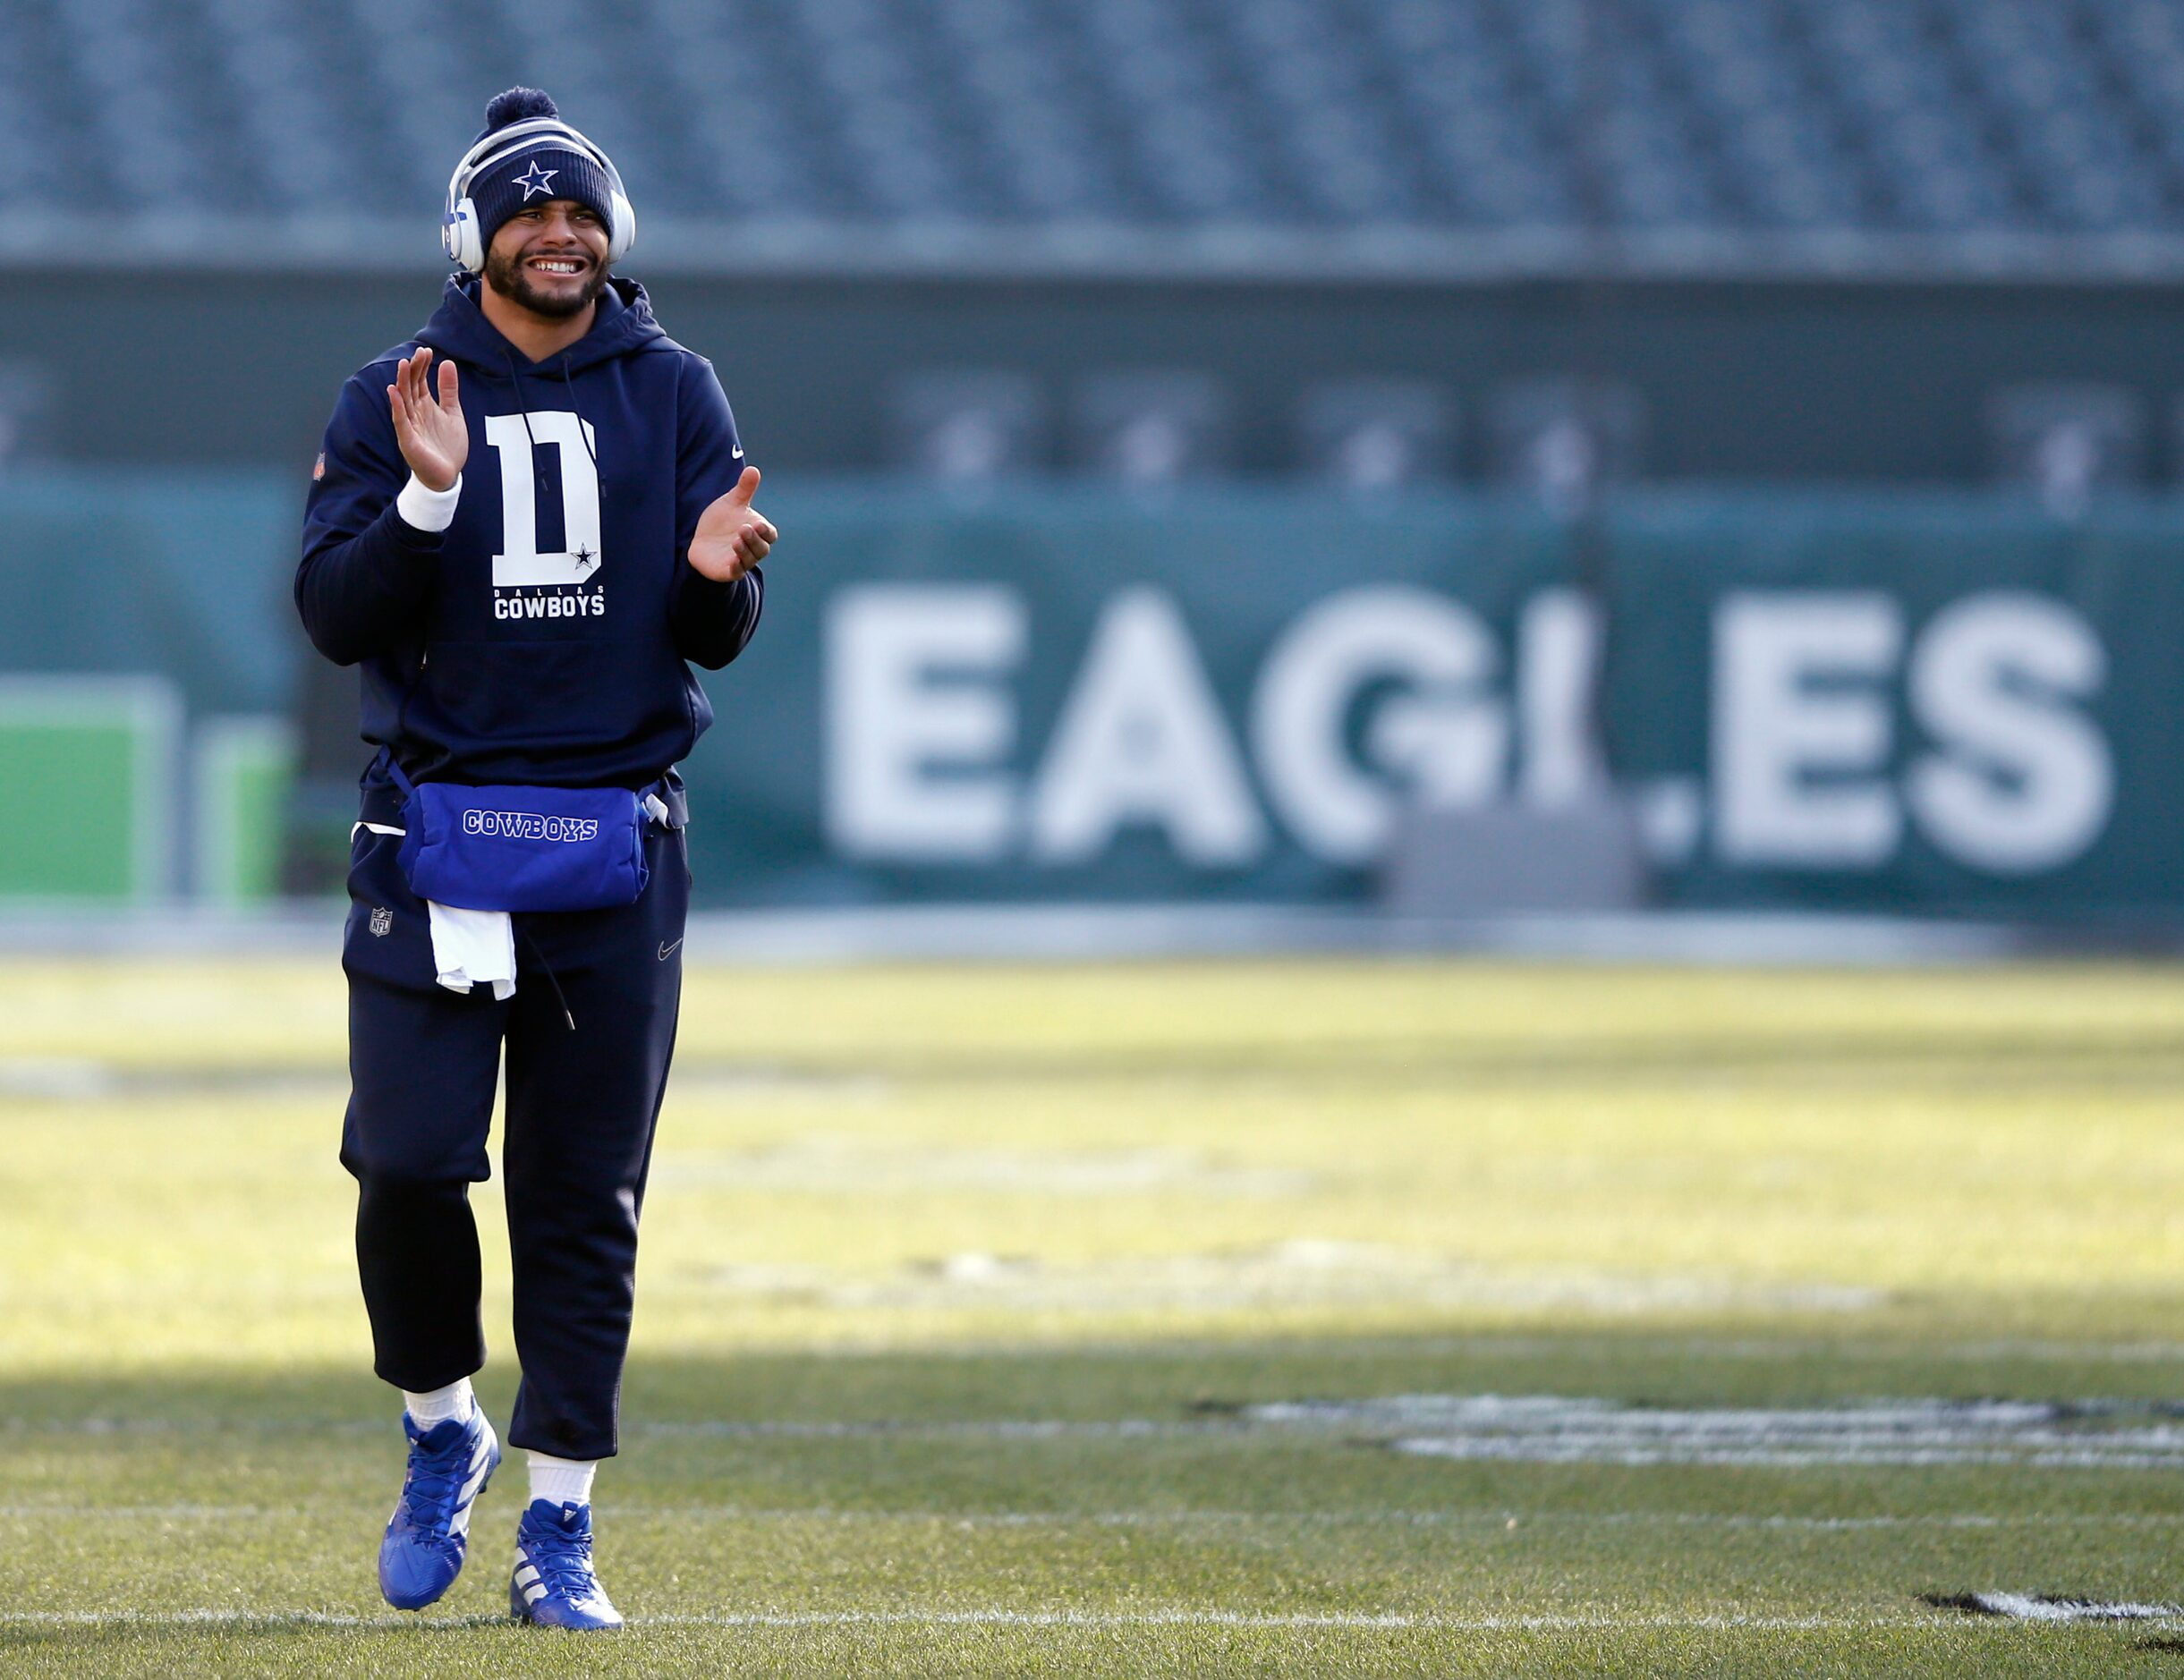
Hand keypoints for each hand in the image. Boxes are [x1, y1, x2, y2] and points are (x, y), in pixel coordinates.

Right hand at [387, 348, 465, 491]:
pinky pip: (401, 421)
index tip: (426, 350)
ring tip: (404, 364)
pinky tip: (394, 392)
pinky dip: (397, 407)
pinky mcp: (408, 441)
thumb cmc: (448, 446)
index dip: (422, 366)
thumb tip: (448, 363)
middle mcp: (414, 413)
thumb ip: (449, 390)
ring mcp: (410, 426)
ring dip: (403, 382)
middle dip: (414, 370)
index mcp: (424, 406)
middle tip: (418, 353)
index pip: (420, 381)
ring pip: (404, 401)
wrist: (448, 476)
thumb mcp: (453, 413)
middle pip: (411, 387)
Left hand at [687, 467, 777, 582]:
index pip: (769, 534)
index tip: (758, 523)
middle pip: (762, 548)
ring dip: (745, 551)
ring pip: (750, 560)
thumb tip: (753, 469)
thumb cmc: (721, 522)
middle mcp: (753, 548)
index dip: (766, 531)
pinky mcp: (728, 571)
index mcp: (758, 532)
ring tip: (736, 540)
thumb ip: (744, 489)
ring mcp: (741, 561)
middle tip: (744, 528)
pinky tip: (731, 560)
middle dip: (754, 539)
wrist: (702, 541)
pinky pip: (736, 572)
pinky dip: (736, 567)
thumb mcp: (731, 502)